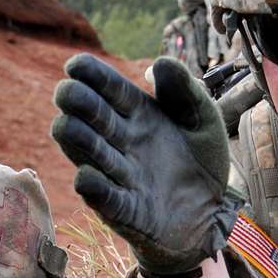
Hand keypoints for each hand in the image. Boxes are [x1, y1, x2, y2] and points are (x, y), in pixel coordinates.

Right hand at [51, 55, 233, 277]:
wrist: (212, 215)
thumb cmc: (202, 163)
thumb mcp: (203, 121)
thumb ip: (186, 91)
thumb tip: (160, 62)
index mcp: (139, 114)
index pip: (110, 89)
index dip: (92, 75)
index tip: (76, 64)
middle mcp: (122, 141)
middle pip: (92, 117)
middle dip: (77, 103)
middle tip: (66, 92)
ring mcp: (119, 174)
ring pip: (89, 154)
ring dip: (77, 141)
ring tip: (65, 126)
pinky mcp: (123, 209)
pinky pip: (104, 198)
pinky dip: (94, 188)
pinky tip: (85, 176)